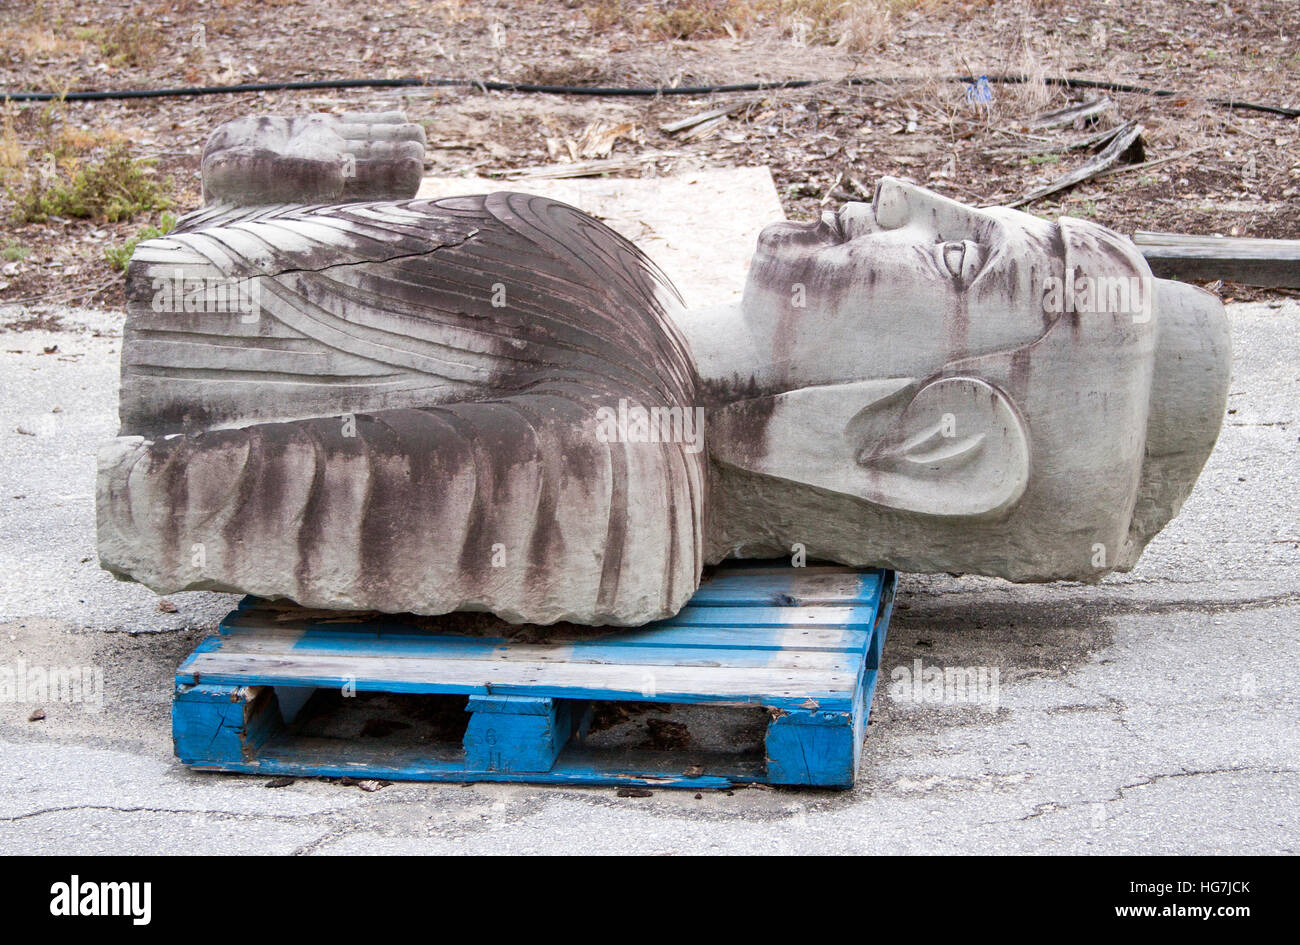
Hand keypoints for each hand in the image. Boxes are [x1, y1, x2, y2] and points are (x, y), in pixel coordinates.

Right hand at [200, 112, 425, 205]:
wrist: (211, 170)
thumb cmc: (223, 182)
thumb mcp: (244, 177)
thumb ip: (286, 177)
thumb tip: (337, 174)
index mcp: (319, 193)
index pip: (366, 188)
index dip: (392, 176)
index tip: (414, 164)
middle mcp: (329, 177)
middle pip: (374, 167)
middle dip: (398, 155)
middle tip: (420, 141)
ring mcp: (324, 154)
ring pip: (366, 145)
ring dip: (392, 138)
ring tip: (417, 132)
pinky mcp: (315, 135)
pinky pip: (351, 128)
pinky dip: (374, 123)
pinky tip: (398, 117)